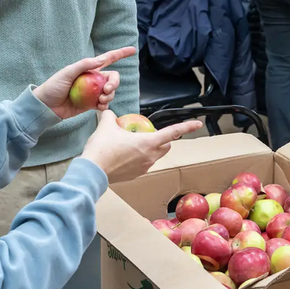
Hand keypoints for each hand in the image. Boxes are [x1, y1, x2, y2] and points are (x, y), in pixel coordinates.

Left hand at [33, 48, 134, 120]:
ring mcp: (93, 92)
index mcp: (89, 69)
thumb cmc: (53, 86)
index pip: (108, 59)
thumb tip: (101, 59)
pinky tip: (100, 107)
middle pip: (113, 78)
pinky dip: (105, 105)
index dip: (121, 54)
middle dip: (114, 83)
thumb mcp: (67, 72)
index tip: (133, 50)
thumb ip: (83, 65)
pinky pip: (104, 104)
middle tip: (107, 90)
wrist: (46, 106)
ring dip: (110, 96)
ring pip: (110, 92)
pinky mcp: (91, 104)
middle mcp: (93, 80)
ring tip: (101, 101)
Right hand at [82, 111, 202, 182]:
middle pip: (166, 146)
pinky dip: (139, 158)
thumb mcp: (106, 126)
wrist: (92, 171)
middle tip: (148, 134)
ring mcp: (144, 167)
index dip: (187, 127)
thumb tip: (109, 113)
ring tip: (132, 145)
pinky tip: (124, 156)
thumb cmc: (102, 149)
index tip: (197, 124)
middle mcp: (150, 156)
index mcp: (148, 142)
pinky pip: (144, 164)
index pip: (173, 132)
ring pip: (155, 156)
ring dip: (150, 149)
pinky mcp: (136, 175)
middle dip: (163, 139)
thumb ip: (110, 117)